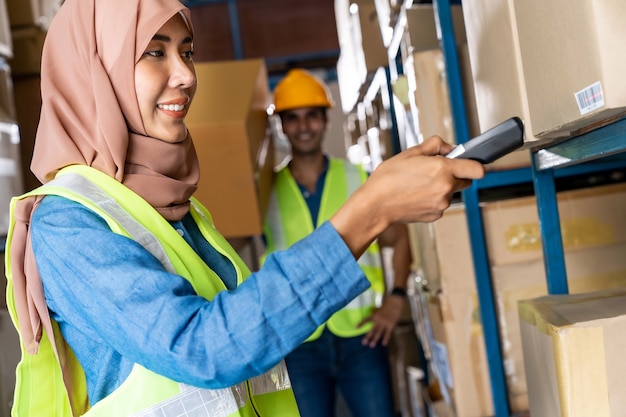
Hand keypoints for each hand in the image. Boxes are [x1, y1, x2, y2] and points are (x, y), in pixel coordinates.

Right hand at [331, 136, 484, 257]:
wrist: (375, 205)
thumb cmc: (388, 179)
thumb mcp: (410, 153)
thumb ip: (434, 146)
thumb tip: (448, 147)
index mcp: (442, 169)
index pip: (477, 169)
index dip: (476, 165)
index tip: (472, 164)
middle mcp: (445, 187)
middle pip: (466, 181)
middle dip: (456, 175)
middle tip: (436, 171)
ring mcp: (441, 204)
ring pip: (451, 193)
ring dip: (442, 188)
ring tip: (419, 185)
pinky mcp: (435, 215)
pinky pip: (441, 204)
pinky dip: (433, 200)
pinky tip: (416, 196)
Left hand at [358, 295, 405, 346]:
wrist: (395, 303)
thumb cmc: (387, 305)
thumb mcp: (379, 308)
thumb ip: (374, 311)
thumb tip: (370, 311)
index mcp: (374, 315)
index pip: (366, 320)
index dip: (361, 323)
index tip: (356, 327)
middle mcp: (378, 320)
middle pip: (372, 330)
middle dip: (367, 337)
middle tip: (363, 343)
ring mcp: (384, 323)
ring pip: (378, 333)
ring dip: (375, 339)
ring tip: (371, 345)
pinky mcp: (390, 325)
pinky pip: (387, 333)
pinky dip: (386, 339)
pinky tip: (384, 344)